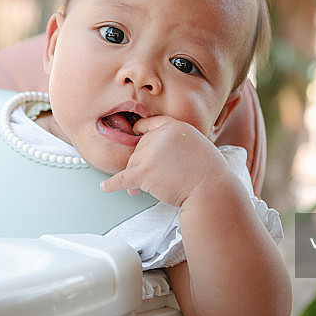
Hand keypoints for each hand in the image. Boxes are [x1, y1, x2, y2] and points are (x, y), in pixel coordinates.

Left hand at [100, 115, 231, 206]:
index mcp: (174, 126)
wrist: (211, 189)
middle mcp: (160, 136)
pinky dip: (113, 184)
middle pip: (140, 149)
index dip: (141, 130)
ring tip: (140, 191)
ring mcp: (151, 153)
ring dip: (135, 178)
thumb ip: (178, 142)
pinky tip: (105, 187)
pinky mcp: (144, 172)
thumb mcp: (197, 144)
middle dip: (142, 164)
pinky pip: (122, 178)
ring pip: (133, 164)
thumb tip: (162, 154)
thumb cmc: (209, 172)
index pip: (151, 124)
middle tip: (150, 179)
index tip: (133, 132)